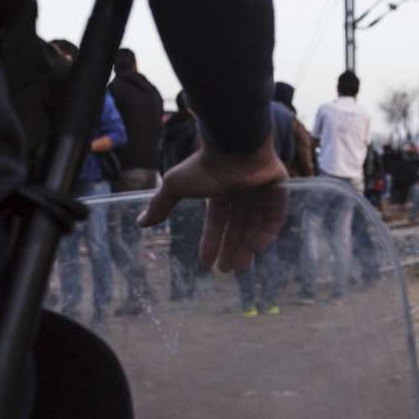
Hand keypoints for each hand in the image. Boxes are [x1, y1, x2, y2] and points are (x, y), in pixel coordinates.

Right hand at [137, 135, 288, 271]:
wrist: (235, 147)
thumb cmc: (205, 165)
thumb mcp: (176, 185)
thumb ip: (160, 204)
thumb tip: (140, 223)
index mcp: (219, 191)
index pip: (216, 221)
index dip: (211, 241)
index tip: (206, 263)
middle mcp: (241, 193)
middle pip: (237, 227)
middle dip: (231, 249)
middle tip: (227, 271)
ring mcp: (261, 193)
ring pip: (255, 226)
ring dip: (247, 247)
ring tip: (239, 268)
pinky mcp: (278, 192)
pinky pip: (274, 218)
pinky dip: (266, 234)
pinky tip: (255, 250)